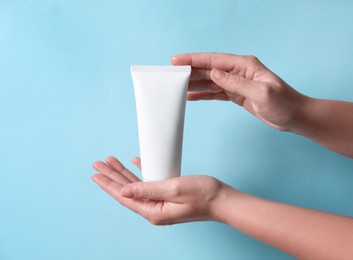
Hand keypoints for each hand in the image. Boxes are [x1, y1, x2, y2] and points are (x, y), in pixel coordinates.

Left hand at [92, 156, 230, 224]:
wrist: (223, 201)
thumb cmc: (203, 195)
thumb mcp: (173, 189)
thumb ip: (148, 189)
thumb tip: (124, 191)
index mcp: (153, 211)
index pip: (124, 197)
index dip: (109, 185)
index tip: (96, 174)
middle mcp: (155, 209)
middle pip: (127, 191)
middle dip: (112, 177)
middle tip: (98, 165)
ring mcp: (161, 204)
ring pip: (136, 187)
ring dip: (124, 174)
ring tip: (111, 163)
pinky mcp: (168, 197)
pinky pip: (149, 184)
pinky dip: (141, 173)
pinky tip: (134, 165)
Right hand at [171, 52, 309, 131]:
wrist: (294, 117)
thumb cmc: (284, 104)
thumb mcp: (261, 94)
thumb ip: (236, 84)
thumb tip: (214, 73)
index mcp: (245, 66)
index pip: (214, 60)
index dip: (194, 59)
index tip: (176, 60)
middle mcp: (239, 72)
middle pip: (209, 68)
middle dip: (190, 70)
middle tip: (171, 74)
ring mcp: (237, 83)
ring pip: (210, 80)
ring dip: (194, 82)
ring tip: (177, 86)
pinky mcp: (237, 95)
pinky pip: (216, 92)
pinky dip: (203, 93)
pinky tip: (191, 95)